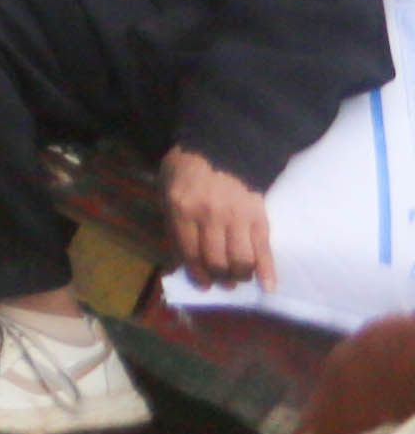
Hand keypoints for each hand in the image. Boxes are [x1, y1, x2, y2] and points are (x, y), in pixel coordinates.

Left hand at [165, 144, 280, 287]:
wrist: (221, 146)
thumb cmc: (187, 170)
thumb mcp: (167, 192)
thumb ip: (173, 225)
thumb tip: (181, 262)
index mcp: (182, 209)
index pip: (189, 252)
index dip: (196, 273)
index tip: (202, 283)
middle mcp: (209, 215)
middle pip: (216, 260)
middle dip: (218, 277)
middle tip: (220, 282)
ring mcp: (236, 216)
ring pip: (240, 260)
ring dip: (239, 276)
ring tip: (236, 278)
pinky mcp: (258, 216)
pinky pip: (264, 249)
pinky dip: (267, 272)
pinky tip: (268, 287)